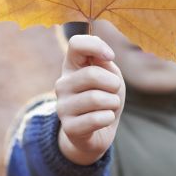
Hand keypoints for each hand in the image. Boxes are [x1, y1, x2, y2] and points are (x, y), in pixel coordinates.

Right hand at [55, 34, 124, 165]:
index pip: (76, 43)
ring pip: (96, 98)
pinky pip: (96, 119)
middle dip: (113, 84)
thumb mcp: (110, 75)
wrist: (98, 132)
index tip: (110, 57)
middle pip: (91, 74)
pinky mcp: (68, 127)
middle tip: (113, 92)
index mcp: (71, 66)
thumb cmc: (105, 97)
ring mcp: (62, 106)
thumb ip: (105, 62)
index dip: (96, 46)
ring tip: (109, 107)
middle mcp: (62, 84)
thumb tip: (103, 56)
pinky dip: (108, 118)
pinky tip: (104, 120)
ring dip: (113, 103)